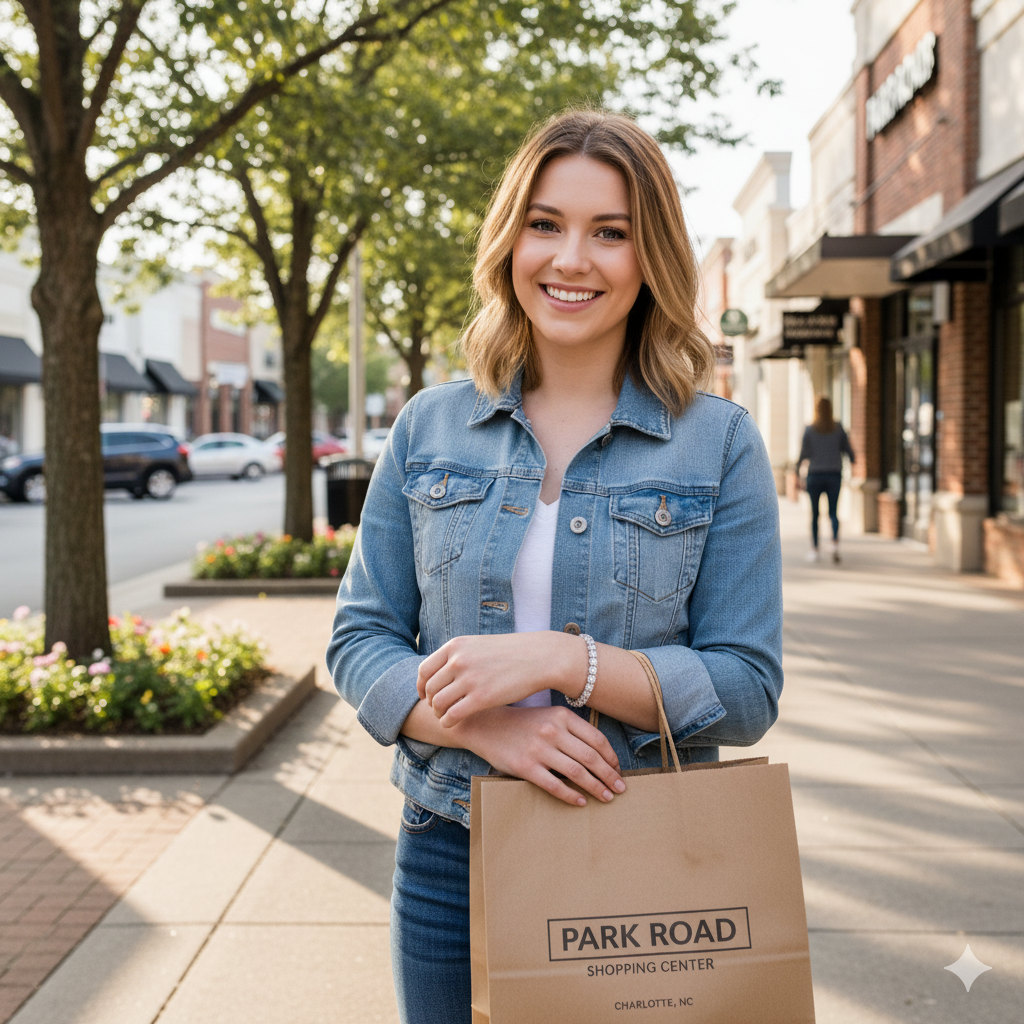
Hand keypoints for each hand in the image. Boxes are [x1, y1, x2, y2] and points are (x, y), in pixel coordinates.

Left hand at [417, 631, 581, 726]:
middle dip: (431, 702)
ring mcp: (469, 679)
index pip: (425, 670)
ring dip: (439, 714)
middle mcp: (458, 661)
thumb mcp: (479, 645)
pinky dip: (447, 722)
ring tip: (446, 717)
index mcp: (456, 646)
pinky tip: (453, 724)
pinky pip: (452, 715)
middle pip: (430, 688)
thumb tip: (441, 673)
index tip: (426, 696)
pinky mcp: (481, 698)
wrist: (539, 656)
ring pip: (438, 704)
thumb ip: (459, 656)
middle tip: (439, 709)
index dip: (422, 686)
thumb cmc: (511, 653)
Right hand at [453, 705, 625, 806]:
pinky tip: (581, 802)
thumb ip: (571, 729)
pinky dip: (571, 795)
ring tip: (607, 797)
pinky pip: (554, 785)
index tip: (618, 770)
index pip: (596, 739)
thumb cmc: (522, 723)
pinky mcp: (525, 766)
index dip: (611, 757)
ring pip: (576, 772)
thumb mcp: (548, 716)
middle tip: (621, 788)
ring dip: (596, 787)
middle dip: (609, 775)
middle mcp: (552, 731)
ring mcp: (538, 749)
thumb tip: (599, 753)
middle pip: (591, 757)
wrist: (485, 725)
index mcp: (561, 716)